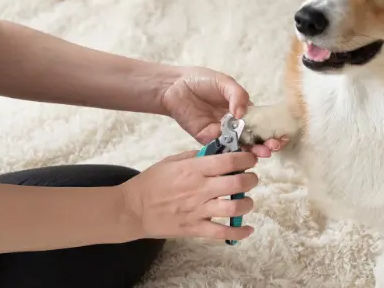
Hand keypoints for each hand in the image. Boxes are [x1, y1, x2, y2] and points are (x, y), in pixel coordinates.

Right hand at [120, 151, 258, 240]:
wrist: (131, 209)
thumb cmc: (151, 182)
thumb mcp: (172, 160)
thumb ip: (196, 155)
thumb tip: (218, 151)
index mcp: (193, 169)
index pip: (228, 161)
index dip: (246, 159)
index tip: (251, 159)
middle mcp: (199, 189)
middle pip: (237, 184)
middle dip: (251, 180)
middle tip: (251, 178)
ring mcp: (197, 210)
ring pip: (233, 208)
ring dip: (247, 203)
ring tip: (246, 200)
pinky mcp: (194, 228)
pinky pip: (221, 233)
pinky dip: (239, 232)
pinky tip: (248, 229)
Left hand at [161, 66, 286, 157]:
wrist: (174, 86)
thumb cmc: (201, 80)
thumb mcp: (224, 82)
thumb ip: (238, 95)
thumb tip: (242, 113)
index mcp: (242, 109)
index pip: (261, 122)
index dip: (272, 130)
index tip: (281, 136)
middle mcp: (234, 123)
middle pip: (253, 137)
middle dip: (265, 144)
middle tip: (273, 147)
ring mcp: (221, 132)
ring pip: (239, 145)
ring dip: (252, 151)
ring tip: (263, 153)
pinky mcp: (206, 138)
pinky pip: (221, 147)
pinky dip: (232, 152)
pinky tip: (241, 154)